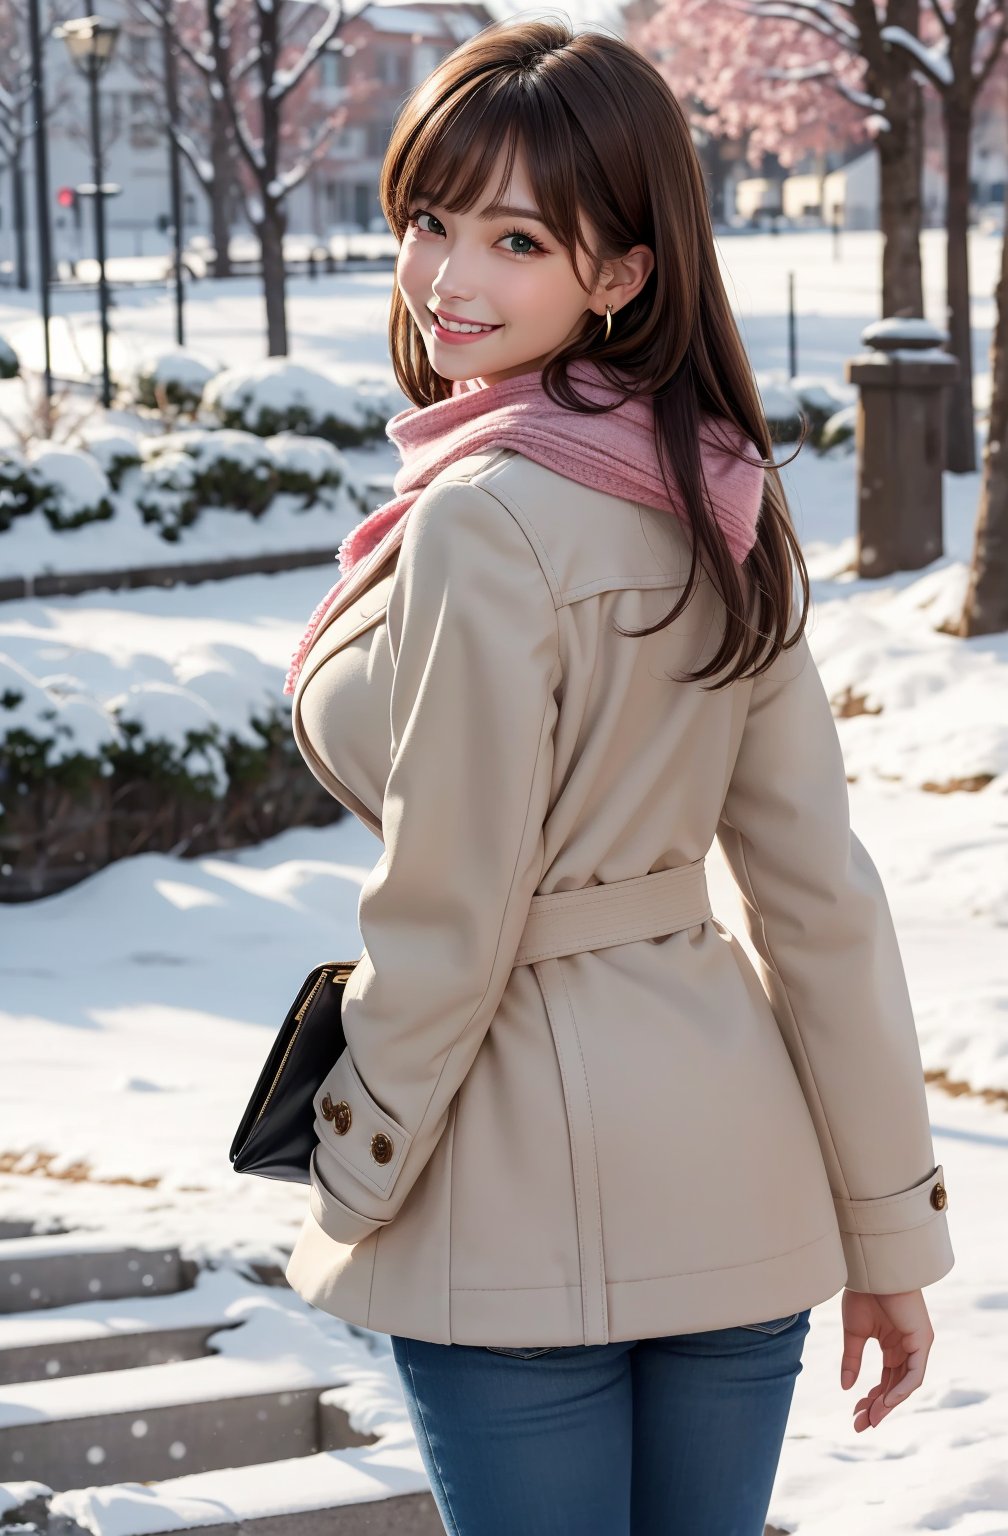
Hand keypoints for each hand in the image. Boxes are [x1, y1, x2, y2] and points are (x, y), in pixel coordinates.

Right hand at [840, 1287, 933, 1430]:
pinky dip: (901, 1389)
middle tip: (860, 1425)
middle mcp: (906, 1348)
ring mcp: (916, 1346)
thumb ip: (851, 1359)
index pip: (885, 1381)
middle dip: (877, 1408)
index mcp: (892, 1345)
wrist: (870, 1270)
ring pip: (905, 1385)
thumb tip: (846, 1387)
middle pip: (894, 1387)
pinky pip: (915, 1374)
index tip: (855, 1415)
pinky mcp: (922, 1341)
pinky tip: (885, 1401)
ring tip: (870, 1418)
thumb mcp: (854, 1333)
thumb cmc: (863, 1294)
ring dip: (887, 1404)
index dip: (871, 1399)